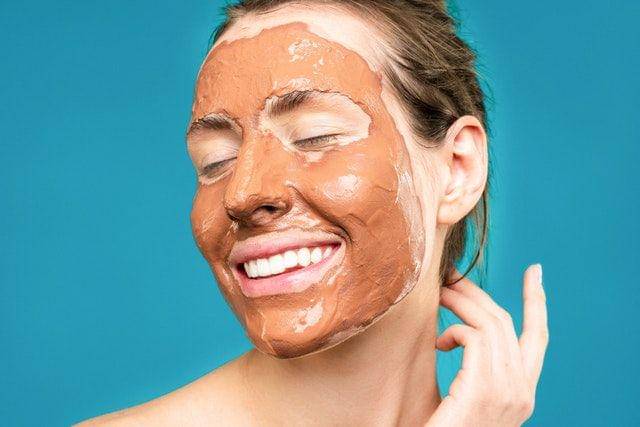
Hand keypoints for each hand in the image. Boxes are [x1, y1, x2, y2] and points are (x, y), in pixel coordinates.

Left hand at [425, 264, 548, 426]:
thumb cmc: (448, 426)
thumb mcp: (471, 395)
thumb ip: (477, 367)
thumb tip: (462, 329)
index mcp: (522, 392)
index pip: (538, 338)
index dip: (537, 302)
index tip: (535, 272)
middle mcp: (522, 391)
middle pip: (506, 323)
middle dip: (477, 294)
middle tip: (451, 277)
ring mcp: (507, 392)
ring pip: (489, 324)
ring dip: (460, 303)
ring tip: (438, 296)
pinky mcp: (484, 390)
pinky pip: (473, 338)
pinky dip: (454, 330)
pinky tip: (439, 341)